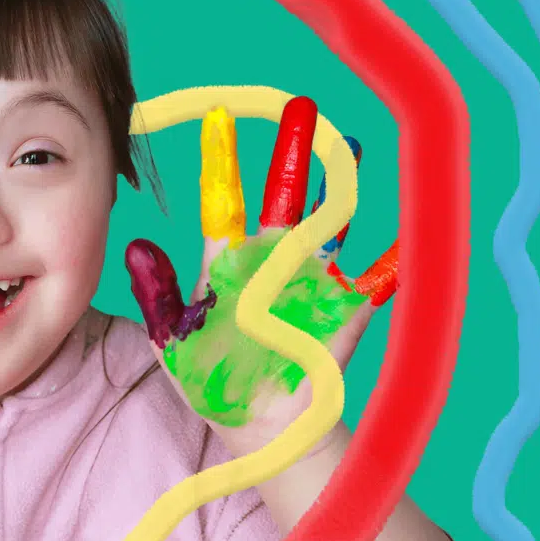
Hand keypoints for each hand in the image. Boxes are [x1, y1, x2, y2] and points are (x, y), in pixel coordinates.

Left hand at [125, 97, 398, 457]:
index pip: (224, 204)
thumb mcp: (173, 342)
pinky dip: (389, 268)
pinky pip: (372, 288)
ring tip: (351, 149)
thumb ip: (159, 295)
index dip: (222, 162)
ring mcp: (310, 285)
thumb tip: (136, 246)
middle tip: (301, 111)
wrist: (260, 429)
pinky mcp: (342, 316)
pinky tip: (403, 247)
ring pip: (329, 227)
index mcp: (228, 266)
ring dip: (340, 190)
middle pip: (283, 200)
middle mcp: (272, 264)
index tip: (218, 119)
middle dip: (293, 156)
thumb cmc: (213, 383)